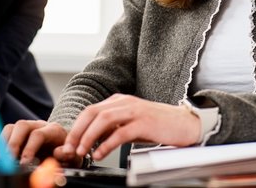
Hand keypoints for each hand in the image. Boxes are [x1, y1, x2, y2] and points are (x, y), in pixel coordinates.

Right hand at [2, 119, 78, 165]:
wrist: (65, 146)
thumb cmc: (68, 152)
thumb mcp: (73, 156)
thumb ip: (68, 155)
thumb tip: (60, 153)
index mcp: (53, 130)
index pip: (38, 134)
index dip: (29, 149)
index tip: (24, 164)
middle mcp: (38, 125)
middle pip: (22, 126)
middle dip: (13, 144)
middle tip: (7, 160)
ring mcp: (27, 128)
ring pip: (11, 128)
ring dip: (3, 143)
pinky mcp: (18, 134)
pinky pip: (5, 135)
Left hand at [61, 94, 200, 161]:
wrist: (185, 124)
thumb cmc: (158, 126)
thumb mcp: (131, 124)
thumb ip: (113, 129)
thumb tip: (92, 141)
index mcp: (119, 101)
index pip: (90, 111)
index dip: (77, 126)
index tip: (69, 143)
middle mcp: (124, 102)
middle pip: (92, 112)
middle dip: (78, 131)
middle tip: (70, 148)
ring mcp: (134, 111)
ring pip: (103, 120)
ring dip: (89, 136)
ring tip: (82, 151)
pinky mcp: (144, 122)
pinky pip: (120, 132)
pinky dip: (107, 144)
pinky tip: (100, 154)